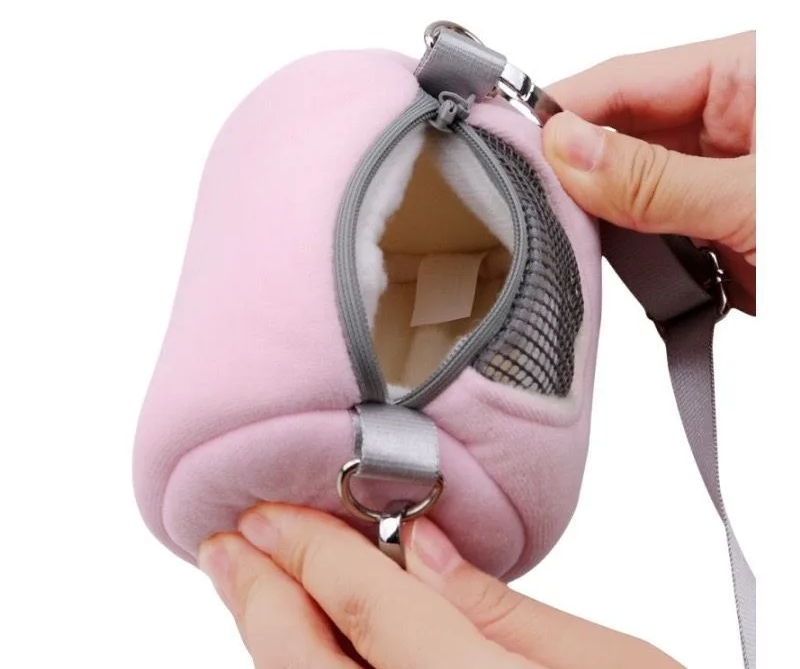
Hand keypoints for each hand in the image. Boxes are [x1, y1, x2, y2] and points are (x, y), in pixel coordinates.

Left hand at [199, 504, 681, 667]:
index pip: (369, 605)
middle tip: (228, 545)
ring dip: (269, 638)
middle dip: (258, 599)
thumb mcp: (616, 664)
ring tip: (249, 583)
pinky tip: (303, 639)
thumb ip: (507, 609)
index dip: (310, 549)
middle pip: (307, 668)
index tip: (270, 511)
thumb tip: (424, 548)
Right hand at [542, 32, 754, 313]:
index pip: (627, 79)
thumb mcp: (759, 200)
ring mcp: (715, 182)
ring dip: (600, 219)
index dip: (564, 106)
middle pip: (619, 134)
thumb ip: (658, 177)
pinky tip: (615, 268)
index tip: (507, 139)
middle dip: (575, 171)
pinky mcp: (711, 232)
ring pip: (625, 189)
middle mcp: (727, 125)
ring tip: (573, 241)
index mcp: (749, 79)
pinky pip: (647, 235)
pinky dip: (627, 257)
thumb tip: (568, 150)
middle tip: (531, 204)